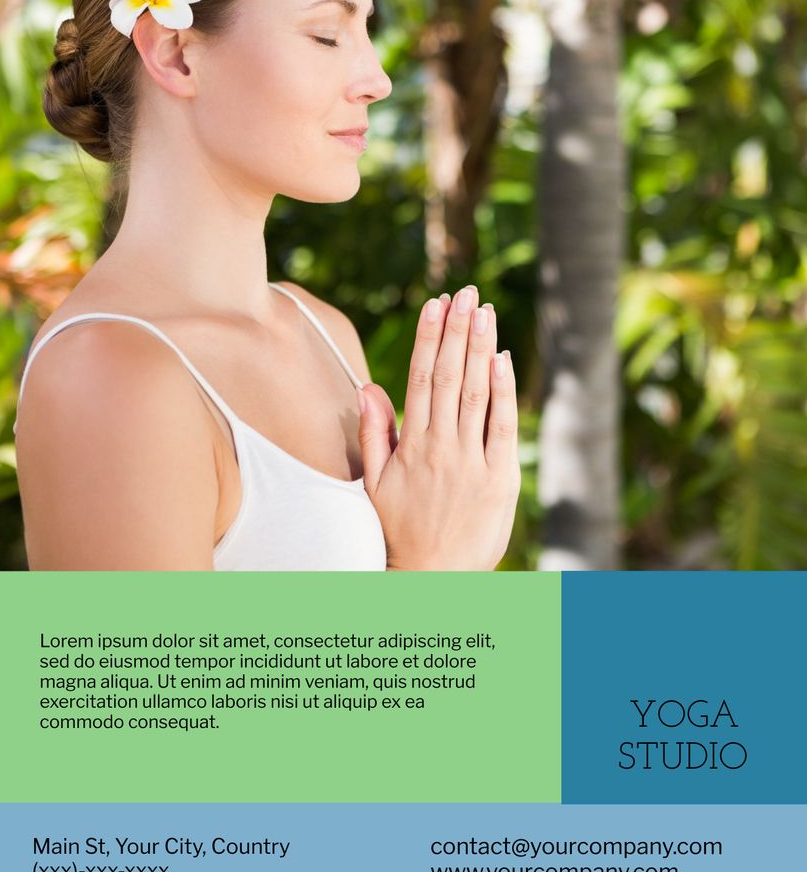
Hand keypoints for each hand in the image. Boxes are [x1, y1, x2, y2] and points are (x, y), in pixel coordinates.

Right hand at [357, 286, 520, 570]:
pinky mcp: (500, 479)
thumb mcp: (375, 484)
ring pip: (477, 394)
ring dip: (481, 348)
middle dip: (458, 330)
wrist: (432, 579)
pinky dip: (503, 391)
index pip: (422, 379)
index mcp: (412, 446)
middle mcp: (442, 448)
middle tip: (466, 292)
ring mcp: (473, 462)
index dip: (430, 338)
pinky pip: (502, 426)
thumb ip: (375, 434)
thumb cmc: (399, 530)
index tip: (435, 303)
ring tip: (484, 311)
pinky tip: (502, 359)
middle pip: (452, 377)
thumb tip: (368, 387)